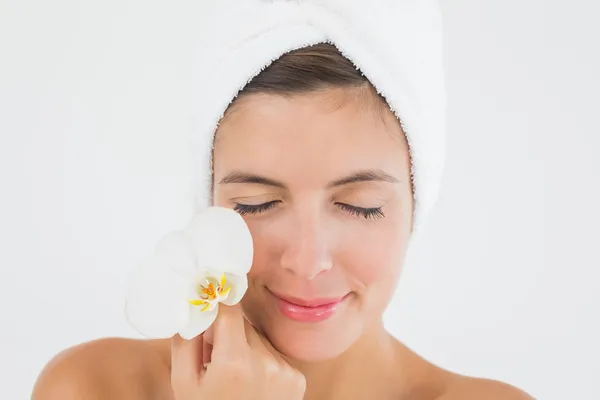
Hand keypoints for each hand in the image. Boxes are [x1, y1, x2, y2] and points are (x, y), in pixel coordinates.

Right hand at [170, 305, 305, 399]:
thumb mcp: (183, 383)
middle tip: (215, 353)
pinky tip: (253, 382)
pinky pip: (274, 354)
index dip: (219, 299)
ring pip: (258, 338)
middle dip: (227, 331)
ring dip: (246, 346)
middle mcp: (264, 362)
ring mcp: (285, 370)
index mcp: (233, 362)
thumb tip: (193, 304)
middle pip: (243, 324)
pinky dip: (262, 361)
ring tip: (235, 373)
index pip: (230, 309)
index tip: (212, 290)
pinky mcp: (297, 378)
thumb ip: (186, 341)